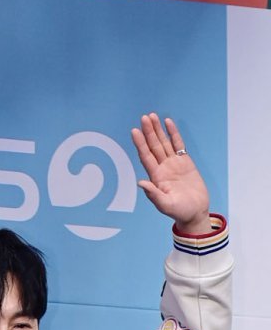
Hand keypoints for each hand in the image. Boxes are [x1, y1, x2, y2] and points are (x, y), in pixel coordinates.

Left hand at [131, 113, 210, 234]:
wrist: (195, 212)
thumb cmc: (180, 212)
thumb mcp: (165, 205)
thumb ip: (153, 194)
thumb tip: (141, 183)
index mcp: (156, 177)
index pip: (146, 156)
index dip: (140, 144)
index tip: (135, 131)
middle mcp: (162, 168)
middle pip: (153, 146)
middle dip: (148, 132)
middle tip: (144, 117)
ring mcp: (173, 164)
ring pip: (164, 143)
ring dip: (157, 130)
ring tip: (152, 116)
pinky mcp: (185, 162)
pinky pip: (178, 144)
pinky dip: (173, 133)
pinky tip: (168, 123)